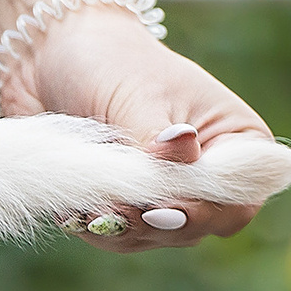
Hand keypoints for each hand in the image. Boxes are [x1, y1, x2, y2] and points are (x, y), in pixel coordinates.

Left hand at [0, 1, 272, 251]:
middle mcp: (209, 172)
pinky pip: (118, 232)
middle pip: (197, 226)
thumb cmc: (111, 62)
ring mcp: (166, 191)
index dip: (202, 211)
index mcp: (237, 141)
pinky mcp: (124, 200)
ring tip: (87, 215)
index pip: (238, 197)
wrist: (53, 54)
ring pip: (155, 236)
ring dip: (121, 231)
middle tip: (113, 214)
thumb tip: (179, 150)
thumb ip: (156, 137)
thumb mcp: (140, 95)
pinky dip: (96, 228)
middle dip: (154, 226)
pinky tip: (71, 215)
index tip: (160, 210)